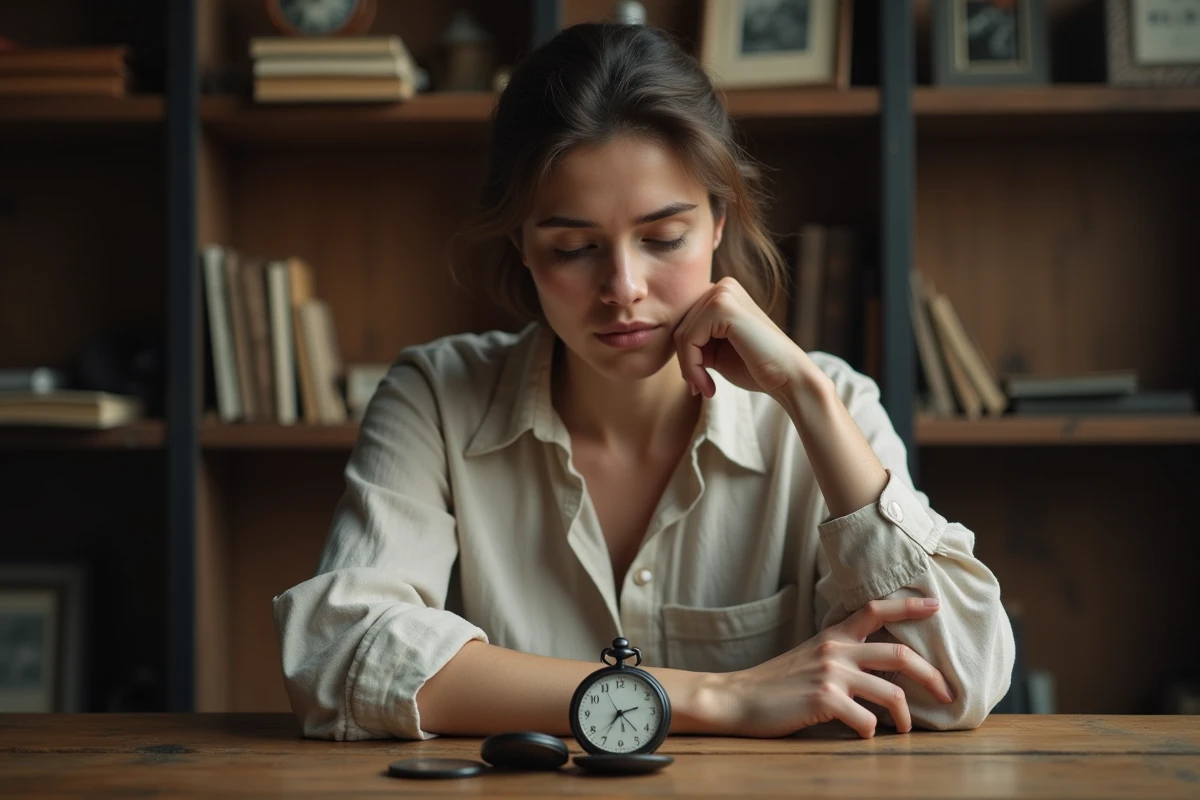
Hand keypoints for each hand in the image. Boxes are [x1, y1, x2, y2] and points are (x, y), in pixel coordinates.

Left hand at [673, 277, 804, 398]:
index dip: (686, 354)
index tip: (696, 381)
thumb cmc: (755, 367)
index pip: (684, 322)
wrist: (787, 378)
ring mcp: (723, 292)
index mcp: (722, 293)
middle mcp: (722, 286)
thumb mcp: (715, 350)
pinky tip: (709, 385)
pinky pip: (689, 339)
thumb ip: (694, 340)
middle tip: (700, 388)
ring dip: (688, 368)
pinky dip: (692, 367)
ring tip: (704, 388)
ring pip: (682, 334)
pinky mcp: (723, 306)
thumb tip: (663, 339)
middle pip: (679, 326)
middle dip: (686, 362)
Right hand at [713, 598, 954, 738]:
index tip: (935, 605)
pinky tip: (863, 736)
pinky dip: (871, 733)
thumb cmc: (774, 683)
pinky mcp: (824, 700)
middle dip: (932, 676)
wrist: (736, 698)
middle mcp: (836, 650)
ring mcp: (831, 674)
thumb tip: (877, 671)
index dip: (909, 606)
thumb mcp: (809, 656)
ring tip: (907, 729)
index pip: (876, 610)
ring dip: (907, 717)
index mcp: (833, 636)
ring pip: (892, 693)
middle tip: (948, 694)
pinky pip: (867, 721)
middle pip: (900, 655)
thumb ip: (840, 655)